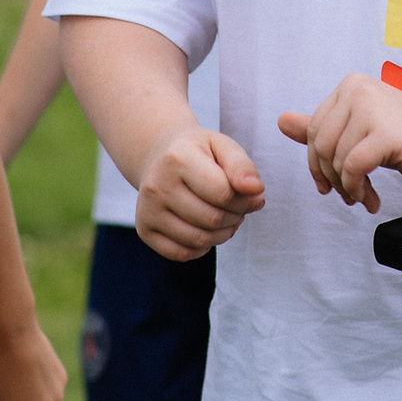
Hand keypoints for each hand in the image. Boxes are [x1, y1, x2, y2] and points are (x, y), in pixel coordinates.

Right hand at [133, 125, 264, 260]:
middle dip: (236, 216)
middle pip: (212, 219)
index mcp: (177, 159)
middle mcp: (156, 186)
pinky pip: (182, 254)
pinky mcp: (144, 230)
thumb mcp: (223, 147)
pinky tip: (206, 229)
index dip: (246, 199)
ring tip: (226, 217)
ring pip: (199, 240)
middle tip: (239, 207)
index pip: (223, 193)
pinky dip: (202, 247)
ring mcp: (147, 210)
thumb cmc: (198, 153)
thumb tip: (256, 190)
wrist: (159, 156)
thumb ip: (242, 166)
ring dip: (223, 234)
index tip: (253, 194)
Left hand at [279, 71, 401, 212]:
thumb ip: (324, 126)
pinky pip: (352, 168)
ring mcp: (371, 109)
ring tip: (365, 198)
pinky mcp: (385, 133)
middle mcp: (356, 90)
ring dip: (348, 188)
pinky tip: (372, 199)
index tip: (331, 185)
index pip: (314, 130)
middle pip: (320, 145)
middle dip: (330, 177)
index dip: (318, 164)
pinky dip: (357, 189)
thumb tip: (281, 121)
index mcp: (349, 86)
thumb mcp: (362, 130)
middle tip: (349, 197)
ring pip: (336, 159)